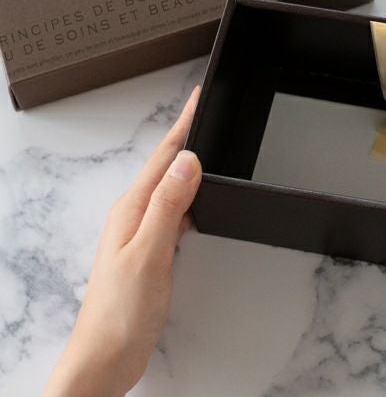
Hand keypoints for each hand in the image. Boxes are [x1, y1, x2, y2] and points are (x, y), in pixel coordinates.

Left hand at [44, 87, 202, 396]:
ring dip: (189, 164)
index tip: (200, 99)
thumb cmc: (121, 311)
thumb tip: (189, 162)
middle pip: (167, 164)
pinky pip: (175, 208)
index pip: (164, 156)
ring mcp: (143, 230)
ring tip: (206, 144)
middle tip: (208, 113)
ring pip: (172, 185)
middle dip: (187, 135)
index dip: (184, 124)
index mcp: (133, 207)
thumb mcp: (148, 253)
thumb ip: (168, 206)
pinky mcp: (153, 247)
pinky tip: (200, 198)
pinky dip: (191, 195)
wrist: (106, 356)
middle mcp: (136, 213)